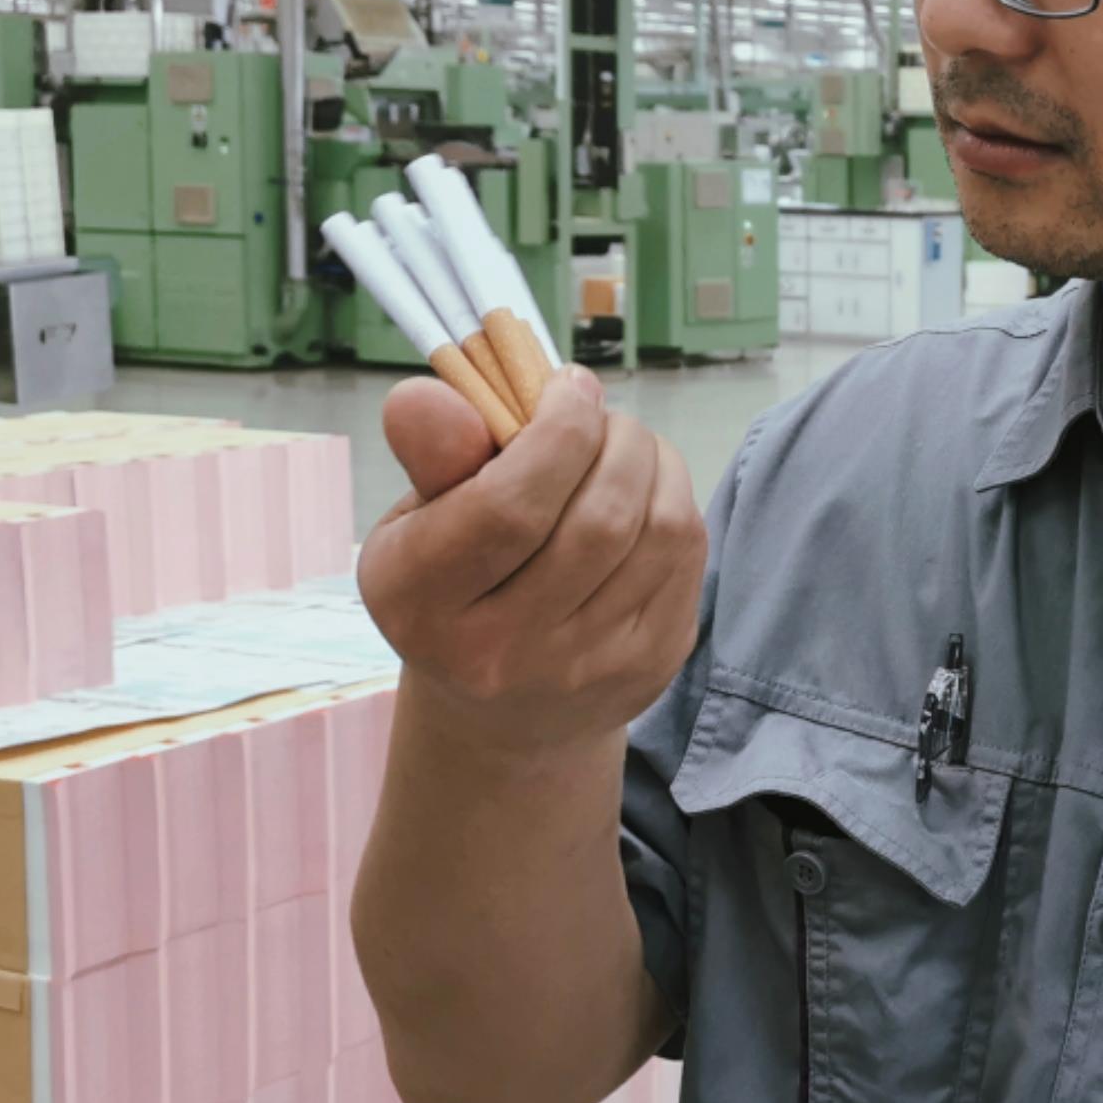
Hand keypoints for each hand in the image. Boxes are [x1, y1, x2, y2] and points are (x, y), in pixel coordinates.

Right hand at [356, 365, 705, 745]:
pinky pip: (688, 557)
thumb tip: (428, 396)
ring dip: (654, 461)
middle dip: (615, 439)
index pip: (509, 508)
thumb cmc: (454, 588)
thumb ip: (430, 456)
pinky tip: (645, 492)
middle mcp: (502, 651)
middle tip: (598, 414)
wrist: (499, 714)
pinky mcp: (650, 667)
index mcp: (423, 602)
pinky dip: (675, 501)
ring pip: (659, 532)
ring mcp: (585, 668)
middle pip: (598, 519)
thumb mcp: (415, 524)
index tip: (567, 388)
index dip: (556, 431)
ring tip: (623, 445)